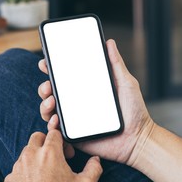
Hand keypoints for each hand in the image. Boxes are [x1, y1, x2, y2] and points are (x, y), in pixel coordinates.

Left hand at [4, 130, 102, 181]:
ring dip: (35, 156)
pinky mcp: (10, 178)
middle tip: (54, 157)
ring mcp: (18, 166)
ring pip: (26, 152)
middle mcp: (31, 155)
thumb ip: (93, 169)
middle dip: (46, 143)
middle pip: (37, 137)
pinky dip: (26, 171)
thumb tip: (95, 160)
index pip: (54, 132)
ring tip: (45, 172)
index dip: (63, 140)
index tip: (66, 153)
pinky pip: (18, 168)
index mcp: (50, 153)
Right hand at [38, 39, 154, 165]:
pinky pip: (56, 129)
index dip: (51, 69)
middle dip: (44, 87)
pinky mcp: (74, 135)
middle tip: (49, 85)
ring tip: (51, 101)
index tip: (46, 62)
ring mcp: (74, 119)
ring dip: (44, 104)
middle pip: (52, 92)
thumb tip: (109, 42)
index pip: (64, 77)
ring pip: (49, 110)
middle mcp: (77, 103)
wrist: (138, 139)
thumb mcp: (126, 83)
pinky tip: (56, 119)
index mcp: (86, 89)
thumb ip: (116, 63)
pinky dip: (51, 124)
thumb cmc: (134, 111)